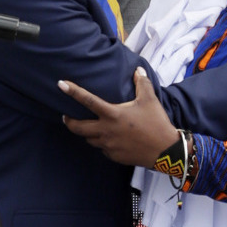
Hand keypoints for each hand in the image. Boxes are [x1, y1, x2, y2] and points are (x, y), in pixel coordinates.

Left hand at [59, 67, 179, 168]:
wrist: (166, 151)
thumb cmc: (157, 123)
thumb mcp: (150, 99)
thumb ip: (142, 83)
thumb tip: (137, 70)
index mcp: (113, 114)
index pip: (88, 100)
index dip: (73, 91)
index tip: (60, 84)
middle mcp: (106, 131)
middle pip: (78, 127)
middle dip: (69, 121)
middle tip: (66, 115)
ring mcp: (108, 145)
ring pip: (89, 139)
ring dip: (86, 132)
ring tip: (88, 126)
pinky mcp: (113, 156)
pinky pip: (101, 148)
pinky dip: (101, 142)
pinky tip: (107, 138)